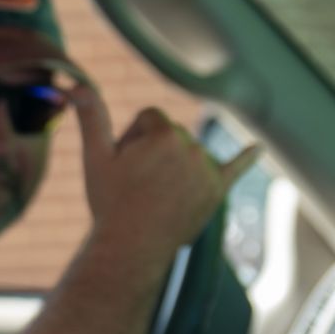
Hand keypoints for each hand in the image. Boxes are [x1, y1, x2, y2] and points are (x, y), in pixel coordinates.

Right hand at [69, 85, 257, 260]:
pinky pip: (235, 169)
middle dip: (152, 149)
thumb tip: (77, 85)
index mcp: (165, 134)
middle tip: (134, 183)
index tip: (122, 162)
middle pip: (170, 133)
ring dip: (174, 162)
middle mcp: (193, 148)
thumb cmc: (110, 202)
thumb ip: (92, 117)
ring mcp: (208, 171)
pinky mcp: (217, 192)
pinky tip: (257, 148)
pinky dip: (246, 158)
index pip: (149, 117)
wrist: (132, 248)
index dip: (131, 136)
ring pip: (188, 151)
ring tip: (155, 194)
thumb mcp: (95, 158)